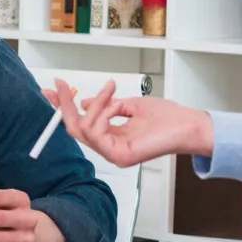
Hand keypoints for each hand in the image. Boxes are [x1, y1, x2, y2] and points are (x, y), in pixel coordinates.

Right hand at [42, 79, 213, 167]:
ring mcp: (113, 154)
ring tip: (111, 91)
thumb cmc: (167, 117)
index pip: (79, 124)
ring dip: (95, 104)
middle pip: (74, 129)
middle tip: (62, 84)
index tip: (54, 88)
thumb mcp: (129, 104)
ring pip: (84, 129)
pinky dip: (103, 113)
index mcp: (110, 137)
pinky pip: (96, 133)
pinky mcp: (119, 156)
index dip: (63, 107)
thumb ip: (105, 105)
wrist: (188, 125)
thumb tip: (84, 102)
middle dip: (65, 105)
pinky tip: (116, 106)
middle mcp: (108, 148)